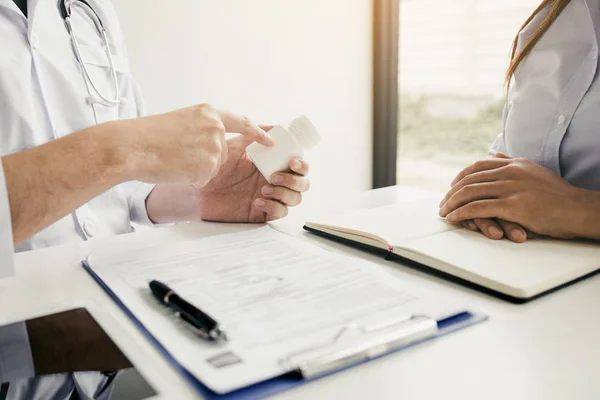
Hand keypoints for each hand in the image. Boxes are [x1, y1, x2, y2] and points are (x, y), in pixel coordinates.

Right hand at [118, 104, 273, 187]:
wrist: (131, 147)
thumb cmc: (148, 135)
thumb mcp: (181, 121)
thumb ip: (203, 128)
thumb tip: (215, 142)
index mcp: (208, 113)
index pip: (241, 122)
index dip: (257, 132)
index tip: (269, 140)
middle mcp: (215, 128)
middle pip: (222, 152)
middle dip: (204, 158)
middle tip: (178, 153)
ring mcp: (213, 147)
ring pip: (213, 167)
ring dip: (195, 168)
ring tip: (174, 158)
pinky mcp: (207, 166)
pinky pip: (203, 179)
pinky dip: (190, 178)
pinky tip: (175, 168)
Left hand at [196, 127, 309, 221]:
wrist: (197, 187)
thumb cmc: (214, 165)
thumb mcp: (234, 144)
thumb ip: (252, 132)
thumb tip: (276, 127)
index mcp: (272, 164)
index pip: (299, 165)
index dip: (302, 164)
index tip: (292, 162)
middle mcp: (274, 181)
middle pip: (302, 184)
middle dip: (294, 181)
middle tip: (273, 177)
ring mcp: (270, 198)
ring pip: (295, 199)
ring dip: (284, 194)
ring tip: (263, 190)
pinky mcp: (262, 213)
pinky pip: (280, 214)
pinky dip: (273, 207)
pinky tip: (257, 201)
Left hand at [439, 153, 599, 239]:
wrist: (578, 209)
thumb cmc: (559, 196)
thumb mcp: (535, 172)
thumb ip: (514, 164)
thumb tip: (499, 157)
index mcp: (515, 164)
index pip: (478, 166)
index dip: (460, 177)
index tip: (451, 187)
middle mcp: (510, 173)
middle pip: (470, 180)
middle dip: (452, 192)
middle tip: (443, 203)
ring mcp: (511, 188)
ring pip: (470, 193)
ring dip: (452, 203)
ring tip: (444, 212)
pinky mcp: (512, 206)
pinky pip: (478, 207)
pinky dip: (462, 212)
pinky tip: (454, 218)